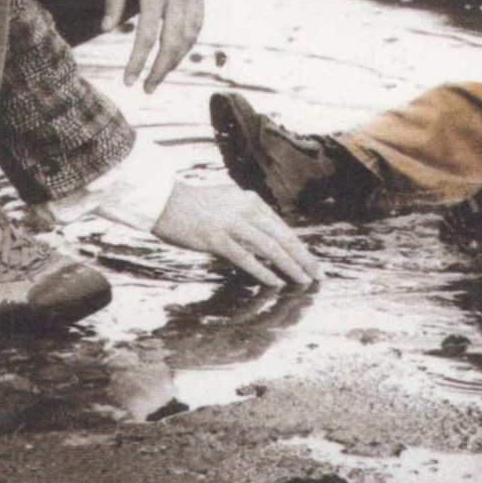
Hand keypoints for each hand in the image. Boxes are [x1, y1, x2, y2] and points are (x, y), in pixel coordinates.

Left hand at [103, 0, 204, 92]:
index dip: (138, 63)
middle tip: (147, 89)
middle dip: (160, 71)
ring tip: (160, 74)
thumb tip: (108, 30)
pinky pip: (198, 23)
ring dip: (175, 60)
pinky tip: (177, 51)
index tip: (128, 81)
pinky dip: (189, 42)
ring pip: (189, 37)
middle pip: (172, 45)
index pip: (147, 38)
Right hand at [152, 182, 321, 287]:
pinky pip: (246, 258)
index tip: (311, 262)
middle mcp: (245, 209)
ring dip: (290, 267)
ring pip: (270, 248)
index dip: (299, 246)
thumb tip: (264, 238)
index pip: (282, 227)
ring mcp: (231, 223)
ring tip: (304, 281)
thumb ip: (246, 217)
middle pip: (282, 238)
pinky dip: (264, 272)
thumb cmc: (193, 206)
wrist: (163, 201)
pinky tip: (276, 282)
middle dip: (303, 258)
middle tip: (318, 275)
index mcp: (249, 200)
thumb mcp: (226, 202)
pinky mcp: (217, 238)